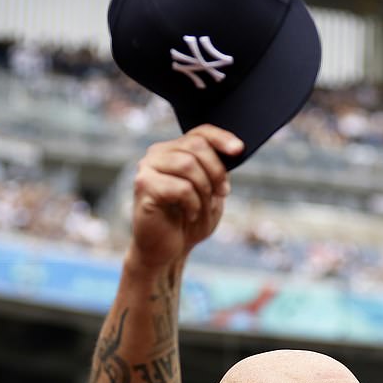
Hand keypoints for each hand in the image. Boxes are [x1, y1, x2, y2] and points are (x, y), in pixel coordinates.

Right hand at [129, 125, 243, 267]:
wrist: (168, 251)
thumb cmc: (188, 222)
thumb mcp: (210, 192)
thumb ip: (217, 170)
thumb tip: (234, 149)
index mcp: (173, 151)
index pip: (199, 132)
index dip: (222, 138)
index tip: (239, 150)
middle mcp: (157, 154)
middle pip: (196, 146)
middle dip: (217, 171)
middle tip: (222, 193)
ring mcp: (147, 169)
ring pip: (188, 164)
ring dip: (204, 189)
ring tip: (202, 207)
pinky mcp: (144, 187)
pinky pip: (180, 187)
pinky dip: (193, 204)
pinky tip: (190, 215)